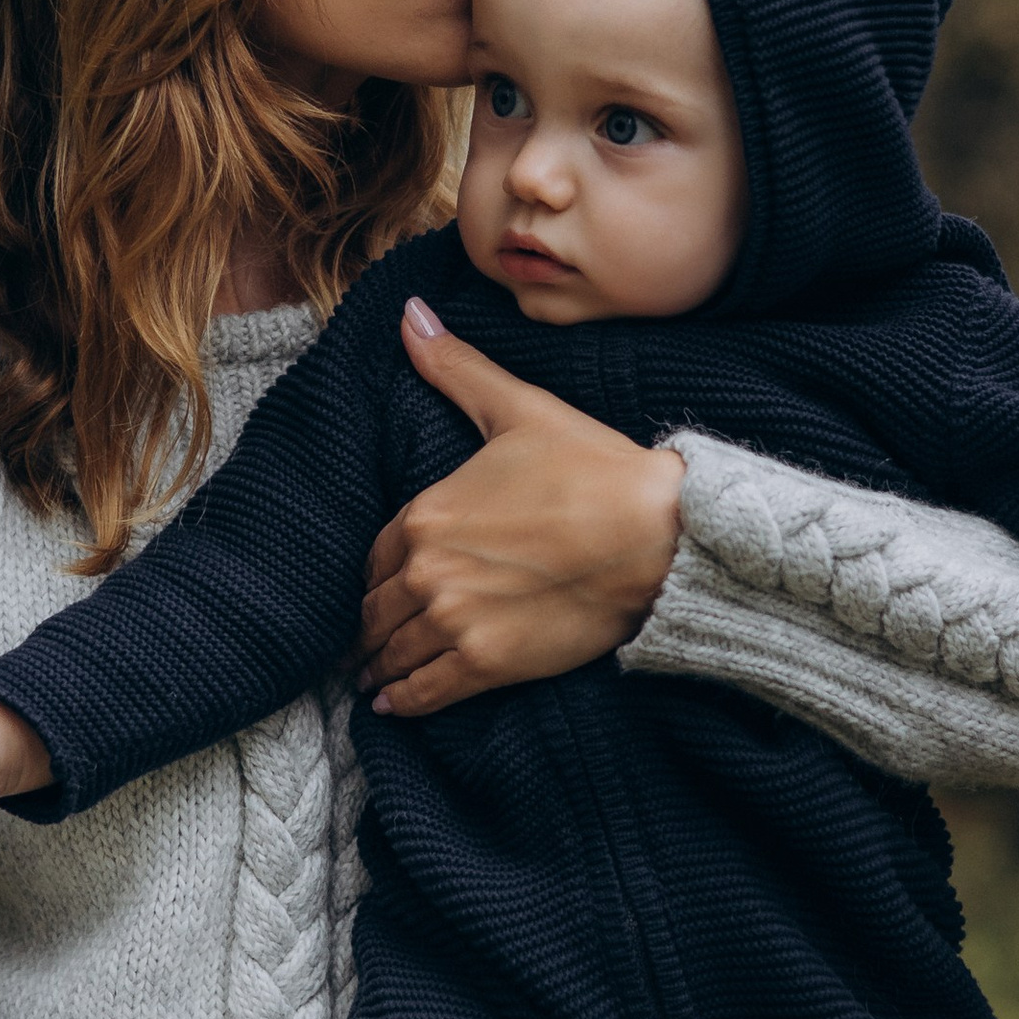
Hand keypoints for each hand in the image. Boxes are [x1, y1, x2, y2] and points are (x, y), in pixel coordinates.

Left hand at [358, 297, 684, 717]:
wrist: (657, 533)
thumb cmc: (593, 468)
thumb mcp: (518, 408)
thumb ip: (455, 368)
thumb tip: (409, 314)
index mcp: (425, 514)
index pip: (376, 557)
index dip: (377, 574)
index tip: (377, 589)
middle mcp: (427, 572)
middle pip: (378, 610)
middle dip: (370, 626)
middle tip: (361, 643)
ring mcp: (455, 621)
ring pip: (394, 653)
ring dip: (378, 667)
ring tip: (371, 677)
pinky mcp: (489, 664)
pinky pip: (426, 692)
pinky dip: (404, 700)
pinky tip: (392, 704)